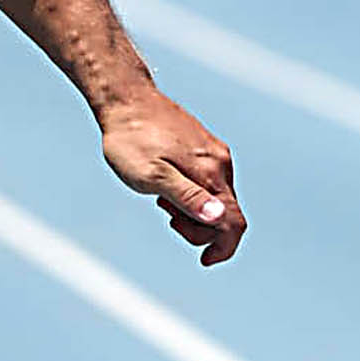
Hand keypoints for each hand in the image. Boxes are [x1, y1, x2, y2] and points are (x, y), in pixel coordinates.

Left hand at [99, 88, 245, 265]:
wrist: (125, 100)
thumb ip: (186, 198)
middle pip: (227, 213)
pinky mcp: (203, 145)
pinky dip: (191, 194)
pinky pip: (208, 181)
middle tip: (166, 218)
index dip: (224, 248)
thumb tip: (219, 219)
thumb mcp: (151, 177)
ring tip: (160, 200)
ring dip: (193, 212)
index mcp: (211, 174)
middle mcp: (220, 163)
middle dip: (201, 229)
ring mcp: (213, 152)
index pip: (234, 223)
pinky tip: (164, 187)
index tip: (204, 261)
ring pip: (216, 197)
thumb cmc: (131, 141)